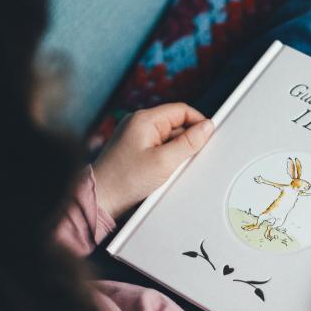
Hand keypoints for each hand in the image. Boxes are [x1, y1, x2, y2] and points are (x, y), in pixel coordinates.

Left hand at [92, 103, 213, 218]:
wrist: (101, 200)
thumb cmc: (125, 180)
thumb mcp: (165, 161)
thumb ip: (189, 142)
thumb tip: (207, 126)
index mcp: (144, 119)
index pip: (181, 110)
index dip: (198, 122)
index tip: (209, 136)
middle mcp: (138, 124)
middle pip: (176, 124)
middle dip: (186, 141)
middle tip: (187, 160)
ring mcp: (135, 137)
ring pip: (168, 138)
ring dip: (176, 152)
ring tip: (169, 170)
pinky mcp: (134, 150)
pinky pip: (159, 148)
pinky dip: (166, 159)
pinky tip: (162, 173)